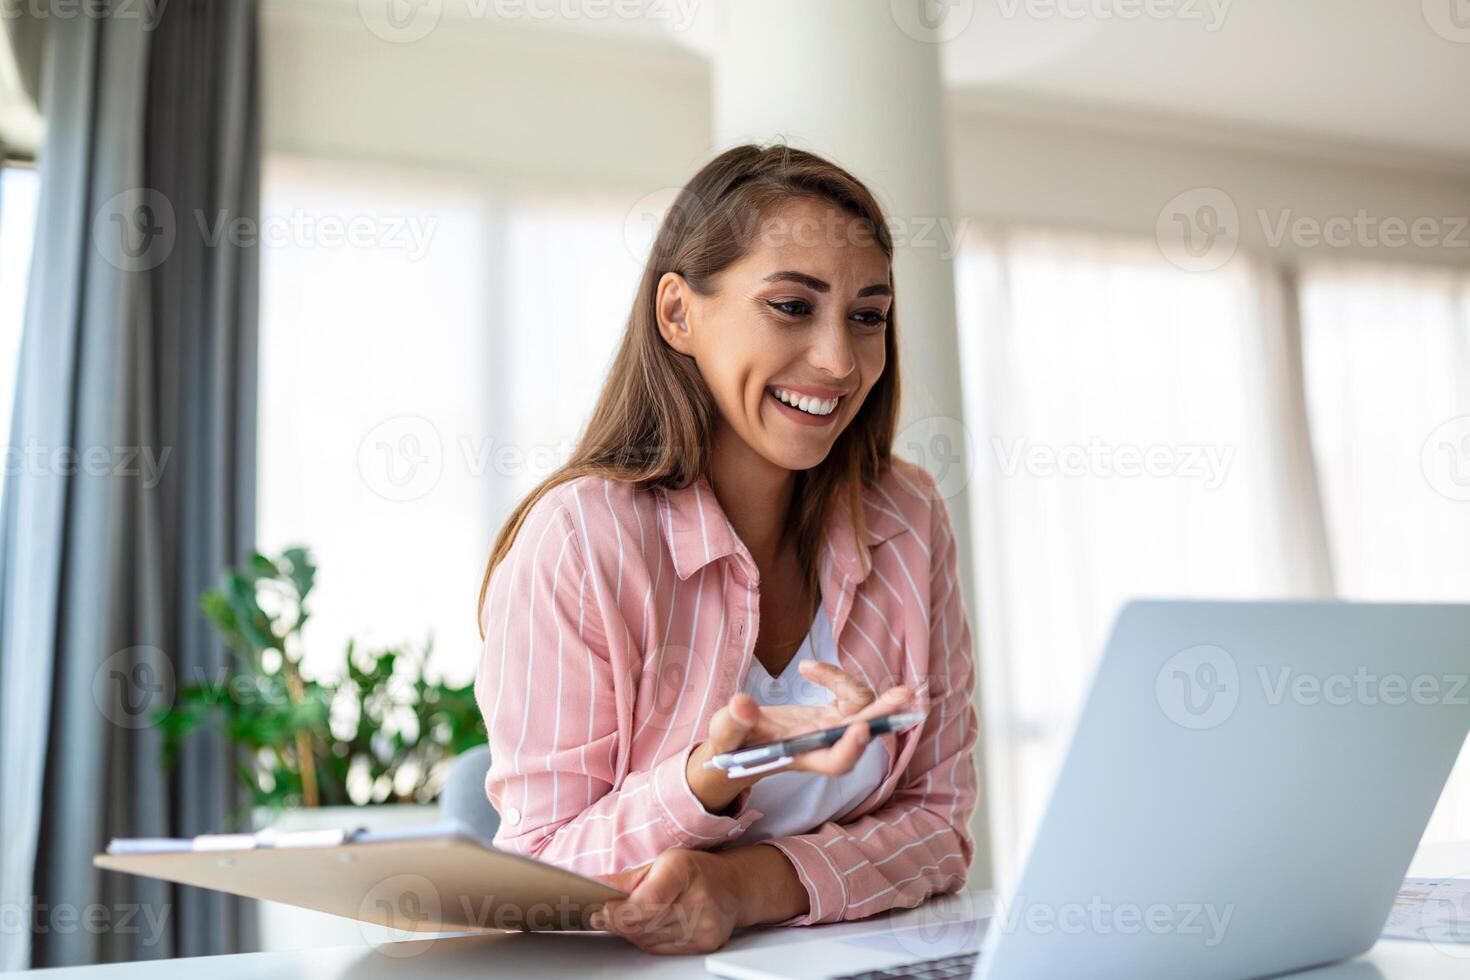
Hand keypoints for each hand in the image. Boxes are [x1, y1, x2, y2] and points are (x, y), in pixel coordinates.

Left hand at [592, 845, 806, 953]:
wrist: (733, 887)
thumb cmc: (695, 871)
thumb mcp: (662, 861)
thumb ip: (626, 879)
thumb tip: (593, 888)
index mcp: (684, 870)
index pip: (647, 900)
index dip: (619, 910)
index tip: (599, 910)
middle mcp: (699, 899)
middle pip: (643, 922)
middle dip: (617, 921)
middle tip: (603, 913)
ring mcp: (704, 925)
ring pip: (647, 939)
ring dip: (630, 930)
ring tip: (630, 915)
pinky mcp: (705, 943)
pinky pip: (660, 948)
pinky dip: (646, 939)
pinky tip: (649, 925)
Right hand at [686, 661, 912, 811]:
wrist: (737, 742)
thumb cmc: (730, 746)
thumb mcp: (724, 736)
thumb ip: (732, 723)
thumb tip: (742, 703)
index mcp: (803, 758)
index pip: (837, 761)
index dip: (852, 747)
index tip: (859, 728)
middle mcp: (824, 745)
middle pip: (862, 730)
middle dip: (882, 713)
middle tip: (904, 694)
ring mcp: (830, 728)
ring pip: (859, 706)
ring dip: (846, 684)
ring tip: (809, 669)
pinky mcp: (829, 712)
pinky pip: (846, 693)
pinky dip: (834, 677)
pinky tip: (807, 669)